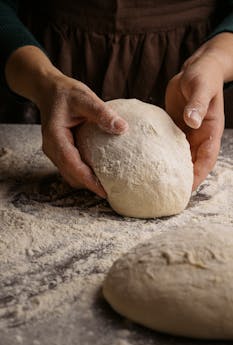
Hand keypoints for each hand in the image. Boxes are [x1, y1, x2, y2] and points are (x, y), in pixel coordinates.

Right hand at [38, 75, 127, 197]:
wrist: (49, 90)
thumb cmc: (66, 92)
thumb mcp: (85, 98)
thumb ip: (102, 112)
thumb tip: (123, 128)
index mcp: (55, 136)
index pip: (71, 164)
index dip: (88, 180)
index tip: (104, 191)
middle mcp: (52, 148)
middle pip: (70, 174)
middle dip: (88, 185)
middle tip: (111, 191)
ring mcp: (54, 151)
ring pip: (69, 174)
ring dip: (86, 181)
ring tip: (107, 185)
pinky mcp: (60, 151)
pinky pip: (71, 168)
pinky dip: (83, 173)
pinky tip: (99, 172)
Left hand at [165, 42, 224, 190]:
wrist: (197, 68)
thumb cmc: (203, 77)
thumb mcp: (202, 88)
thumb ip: (198, 104)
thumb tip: (193, 121)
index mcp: (210, 131)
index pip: (206, 159)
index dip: (198, 176)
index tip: (186, 190)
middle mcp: (199, 136)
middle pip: (193, 163)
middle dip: (183, 179)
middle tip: (167, 193)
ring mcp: (187, 132)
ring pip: (180, 156)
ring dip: (171, 169)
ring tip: (155, 182)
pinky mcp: (175, 127)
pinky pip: (168, 144)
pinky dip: (161, 154)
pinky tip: (147, 161)